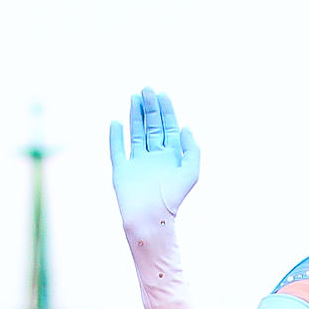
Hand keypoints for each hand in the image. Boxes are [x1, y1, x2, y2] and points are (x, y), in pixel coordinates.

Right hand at [109, 87, 200, 239]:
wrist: (150, 217)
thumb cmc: (173, 198)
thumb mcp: (191, 172)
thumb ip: (192, 149)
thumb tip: (185, 128)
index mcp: (171, 157)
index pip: (169, 128)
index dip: (166, 111)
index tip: (162, 95)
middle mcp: (155, 157)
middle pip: (152, 127)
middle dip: (150, 108)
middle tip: (147, 90)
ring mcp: (138, 163)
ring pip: (136, 133)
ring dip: (135, 115)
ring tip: (134, 97)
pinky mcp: (122, 170)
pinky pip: (118, 149)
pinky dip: (116, 136)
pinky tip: (117, 122)